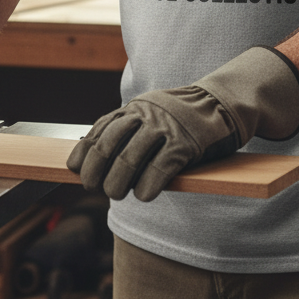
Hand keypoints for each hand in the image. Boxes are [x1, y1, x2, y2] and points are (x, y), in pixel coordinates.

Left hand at [67, 46, 298, 201]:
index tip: (75, 169)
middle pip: (109, 144)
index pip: (100, 128)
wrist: (223, 102)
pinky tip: (144, 196)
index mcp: (135, 107)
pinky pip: (160, 167)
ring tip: (115, 195)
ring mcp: (165, 127)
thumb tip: (101, 162)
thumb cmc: (183, 118)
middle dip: (96, 169)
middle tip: (94, 187)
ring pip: (130, 157)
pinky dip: (149, 185)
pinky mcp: (185, 143)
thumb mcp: (153, 114)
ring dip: (118, 181)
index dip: (85, 151)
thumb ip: (131, 132)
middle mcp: (146, 113)